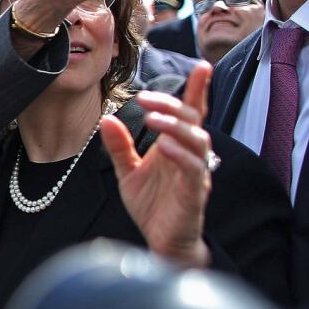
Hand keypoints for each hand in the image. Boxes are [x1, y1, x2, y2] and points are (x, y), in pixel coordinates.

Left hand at [99, 63, 214, 268]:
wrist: (162, 242)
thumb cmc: (152, 205)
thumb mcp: (127, 172)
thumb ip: (120, 146)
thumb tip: (107, 119)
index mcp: (176, 147)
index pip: (190, 113)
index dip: (197, 90)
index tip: (201, 65)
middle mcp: (191, 156)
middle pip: (192, 121)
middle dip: (173, 104)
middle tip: (145, 98)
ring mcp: (195, 174)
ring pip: (197, 141)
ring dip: (176, 126)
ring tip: (153, 119)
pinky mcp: (195, 194)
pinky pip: (193, 170)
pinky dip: (180, 155)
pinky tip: (164, 147)